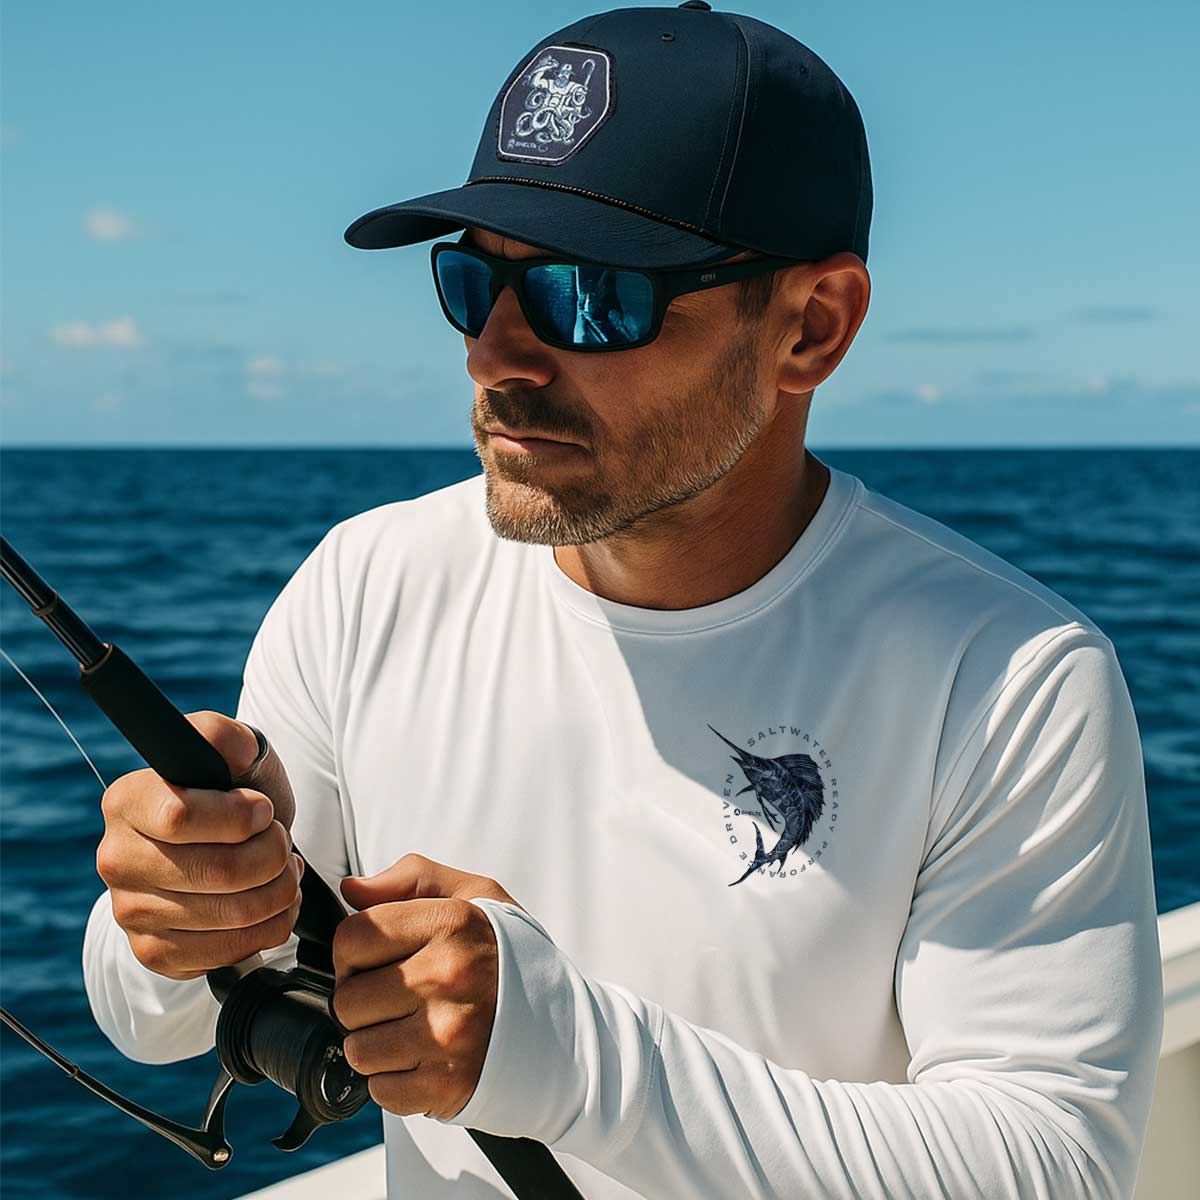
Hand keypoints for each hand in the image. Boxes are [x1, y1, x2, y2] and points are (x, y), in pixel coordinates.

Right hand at [96, 711, 302, 980]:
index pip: (180, 816)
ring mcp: (131, 912)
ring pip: (231, 914)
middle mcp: (117, 859)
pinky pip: (227, 953)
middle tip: (282, 843)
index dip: (237, 816)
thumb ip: (227, 738)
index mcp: (127, 801)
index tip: (262, 810)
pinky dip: (270, 927)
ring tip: (284, 870)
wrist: (227, 844)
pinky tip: (272, 903)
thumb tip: (232, 752)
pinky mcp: (156, 952)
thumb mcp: (234, 751)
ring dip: (279, 891)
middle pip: (218, 871)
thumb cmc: (232, 792)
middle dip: (272, 855)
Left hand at [333, 853, 522, 1119]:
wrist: (568, 1027)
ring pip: (358, 1048)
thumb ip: (413, 879)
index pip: (352, 938)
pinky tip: (424, 1059)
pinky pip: (381, 1090)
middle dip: (363, 999)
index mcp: (453, 923)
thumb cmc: (513, 957)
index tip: (376, 959)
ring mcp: (447, 1035)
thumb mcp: (479, 896)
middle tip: (398, 997)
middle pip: (348, 998)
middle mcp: (449, 977)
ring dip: (376, 1043)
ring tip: (411, 1029)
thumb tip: (352, 890)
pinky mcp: (446, 1085)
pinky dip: (395, 1080)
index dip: (354, 951)